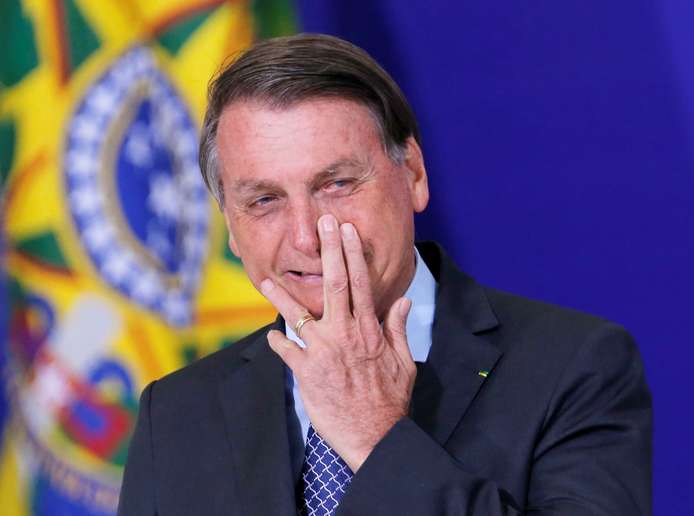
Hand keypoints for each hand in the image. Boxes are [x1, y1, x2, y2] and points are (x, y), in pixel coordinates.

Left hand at [260, 214, 416, 471]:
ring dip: (281, 295)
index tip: (346, 229)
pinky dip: (277, 341)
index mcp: (369, 329)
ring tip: (265, 278)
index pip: (361, 282)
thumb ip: (398, 329)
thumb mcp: (404, 362)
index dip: (352, 253)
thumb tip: (403, 301)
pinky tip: (272, 335)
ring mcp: (324, 352)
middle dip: (328, 250)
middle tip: (321, 224)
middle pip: (335, 283)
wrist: (375, 435)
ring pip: (298, 314)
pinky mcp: (307, 373)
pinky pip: (286, 350)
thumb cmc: (391, 399)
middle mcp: (345, 334)